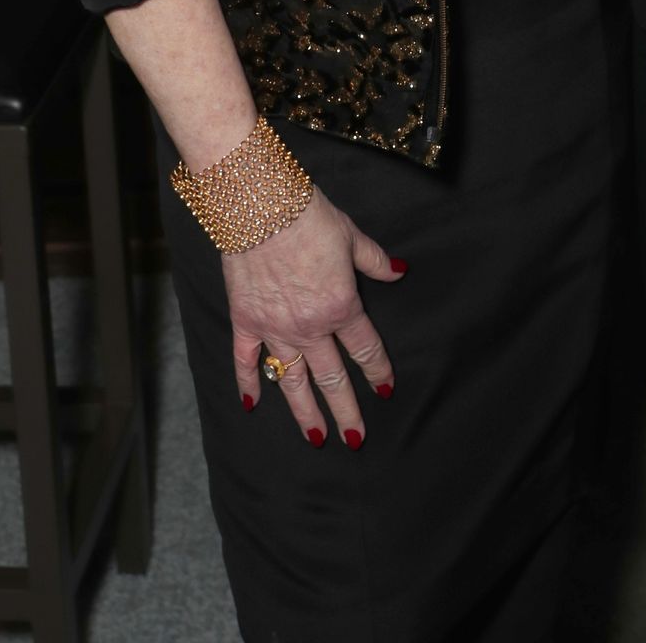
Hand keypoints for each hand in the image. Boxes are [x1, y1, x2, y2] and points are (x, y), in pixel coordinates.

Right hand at [221, 188, 404, 448]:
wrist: (261, 206)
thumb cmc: (310, 217)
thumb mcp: (352, 236)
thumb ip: (375, 262)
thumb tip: (399, 272)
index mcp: (341, 307)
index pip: (365, 349)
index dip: (378, 371)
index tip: (384, 389)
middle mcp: (310, 327)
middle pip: (332, 377)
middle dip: (345, 410)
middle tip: (355, 438)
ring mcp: (275, 328)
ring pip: (292, 381)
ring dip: (305, 412)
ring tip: (316, 438)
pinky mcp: (245, 321)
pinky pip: (247, 361)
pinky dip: (248, 384)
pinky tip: (252, 405)